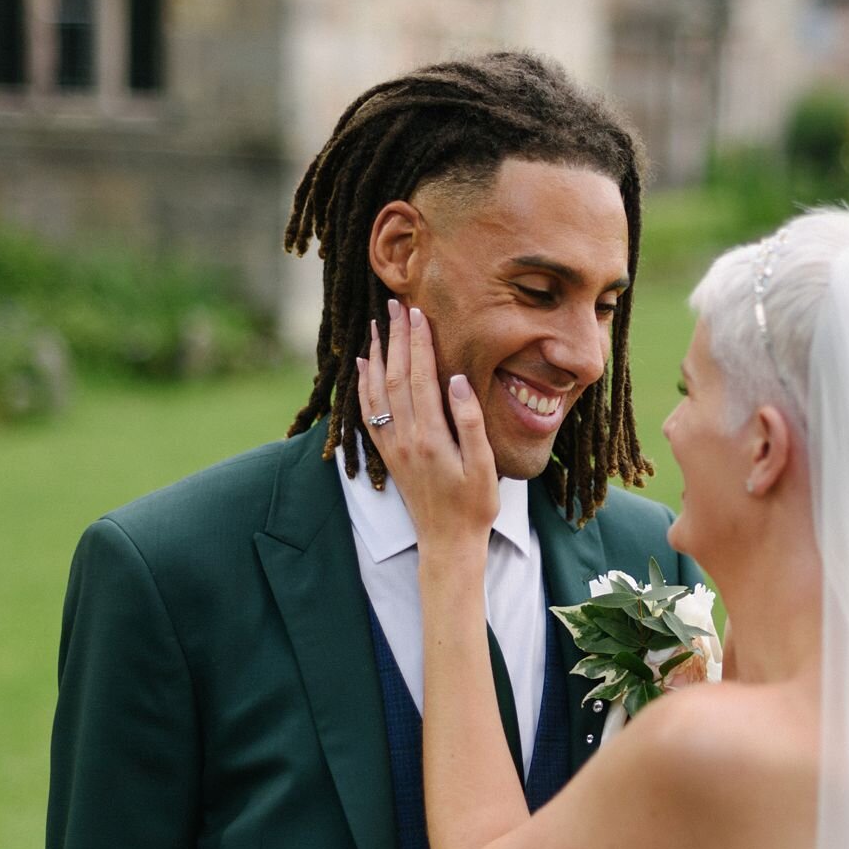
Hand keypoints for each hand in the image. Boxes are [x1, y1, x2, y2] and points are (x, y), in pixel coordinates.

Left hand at [358, 300, 498, 550]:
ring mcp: (394, 446)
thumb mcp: (484, 466)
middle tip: (394, 305)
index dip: (419, 343)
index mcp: (431, 436)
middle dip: (396, 338)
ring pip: (378, 391)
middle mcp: (406, 437)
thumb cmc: (475, 505)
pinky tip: (364, 367)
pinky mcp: (390, 455)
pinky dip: (364, 386)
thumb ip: (469, 421)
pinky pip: (369, 413)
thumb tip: (455, 380)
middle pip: (396, 377)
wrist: (447, 542)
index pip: (422, 377)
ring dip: (378, 356)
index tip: (417, 312)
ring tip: (377, 326)